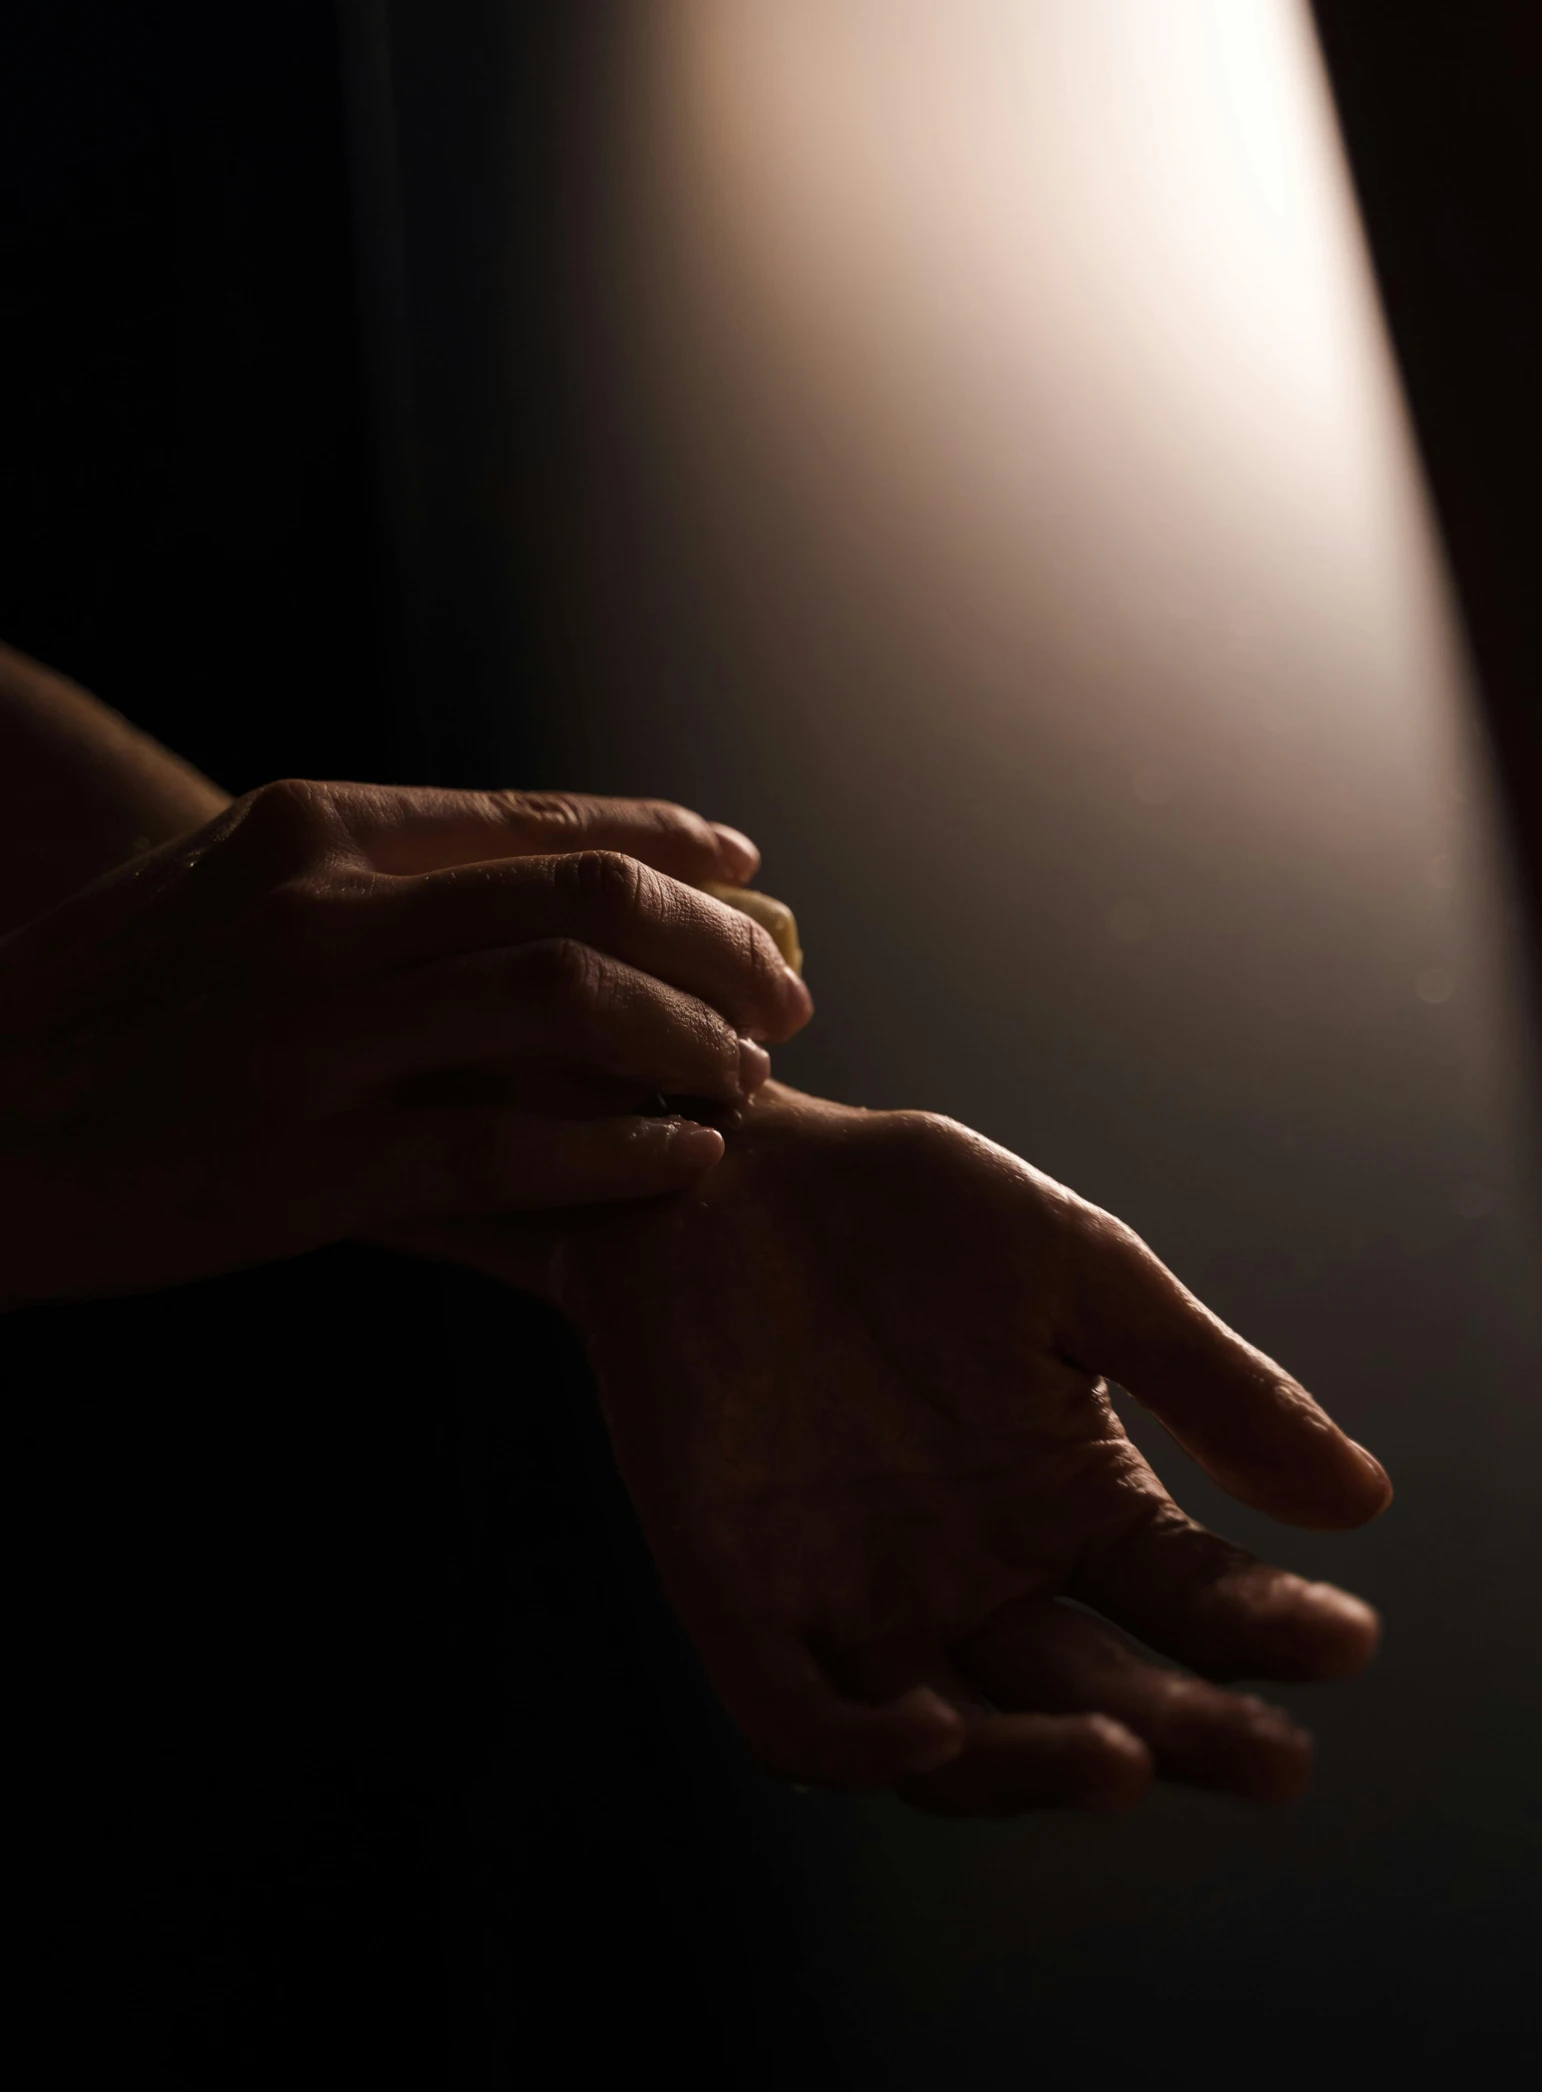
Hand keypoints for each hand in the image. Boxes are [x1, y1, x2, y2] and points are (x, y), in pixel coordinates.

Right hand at [0, 780, 809, 1301]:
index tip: (749, 873)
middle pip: (589, 901)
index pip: (540, 819)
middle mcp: (317, 909)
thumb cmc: (99, 1020)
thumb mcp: (217, 900)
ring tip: (743, 1077)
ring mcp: (308, 1034)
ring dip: (688, 1042)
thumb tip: (521, 886)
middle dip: (718, 946)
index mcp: (305, 829)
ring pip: (570, 1009)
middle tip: (785, 996)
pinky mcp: (302, 1163)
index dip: (669, 843)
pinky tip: (683, 1164)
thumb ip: (360, 883)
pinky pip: (511, 1154)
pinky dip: (620, 1154)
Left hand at [397, 1086, 1390, 1815]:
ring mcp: (857, 1598)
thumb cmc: (908, 1212)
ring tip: (1125, 1753)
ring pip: (958, 1742)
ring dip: (1039, 1763)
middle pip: (1092, 1693)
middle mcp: (975, 1576)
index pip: (1189, 1599)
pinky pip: (798, 1717)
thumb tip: (1361, 1501)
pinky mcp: (739, 1598)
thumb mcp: (1082, 1276)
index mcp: (1069, 1501)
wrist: (723, 1162)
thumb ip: (1209, 1383)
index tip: (1345, 1639)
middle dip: (1183, 1734)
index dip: (1266, 1632)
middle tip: (1266, 1761)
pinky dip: (859, 1748)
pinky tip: (929, 1728)